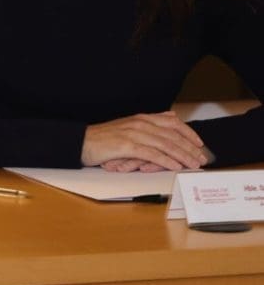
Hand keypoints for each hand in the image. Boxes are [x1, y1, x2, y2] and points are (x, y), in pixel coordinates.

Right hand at [81, 111, 207, 170]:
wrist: (82, 142)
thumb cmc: (104, 139)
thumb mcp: (128, 127)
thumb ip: (148, 123)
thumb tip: (169, 117)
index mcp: (141, 118)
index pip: (172, 122)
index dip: (188, 132)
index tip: (199, 143)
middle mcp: (140, 123)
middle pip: (172, 135)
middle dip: (190, 148)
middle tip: (202, 159)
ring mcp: (134, 134)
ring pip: (166, 144)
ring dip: (183, 156)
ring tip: (194, 164)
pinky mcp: (127, 146)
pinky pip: (152, 154)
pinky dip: (167, 161)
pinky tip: (176, 167)